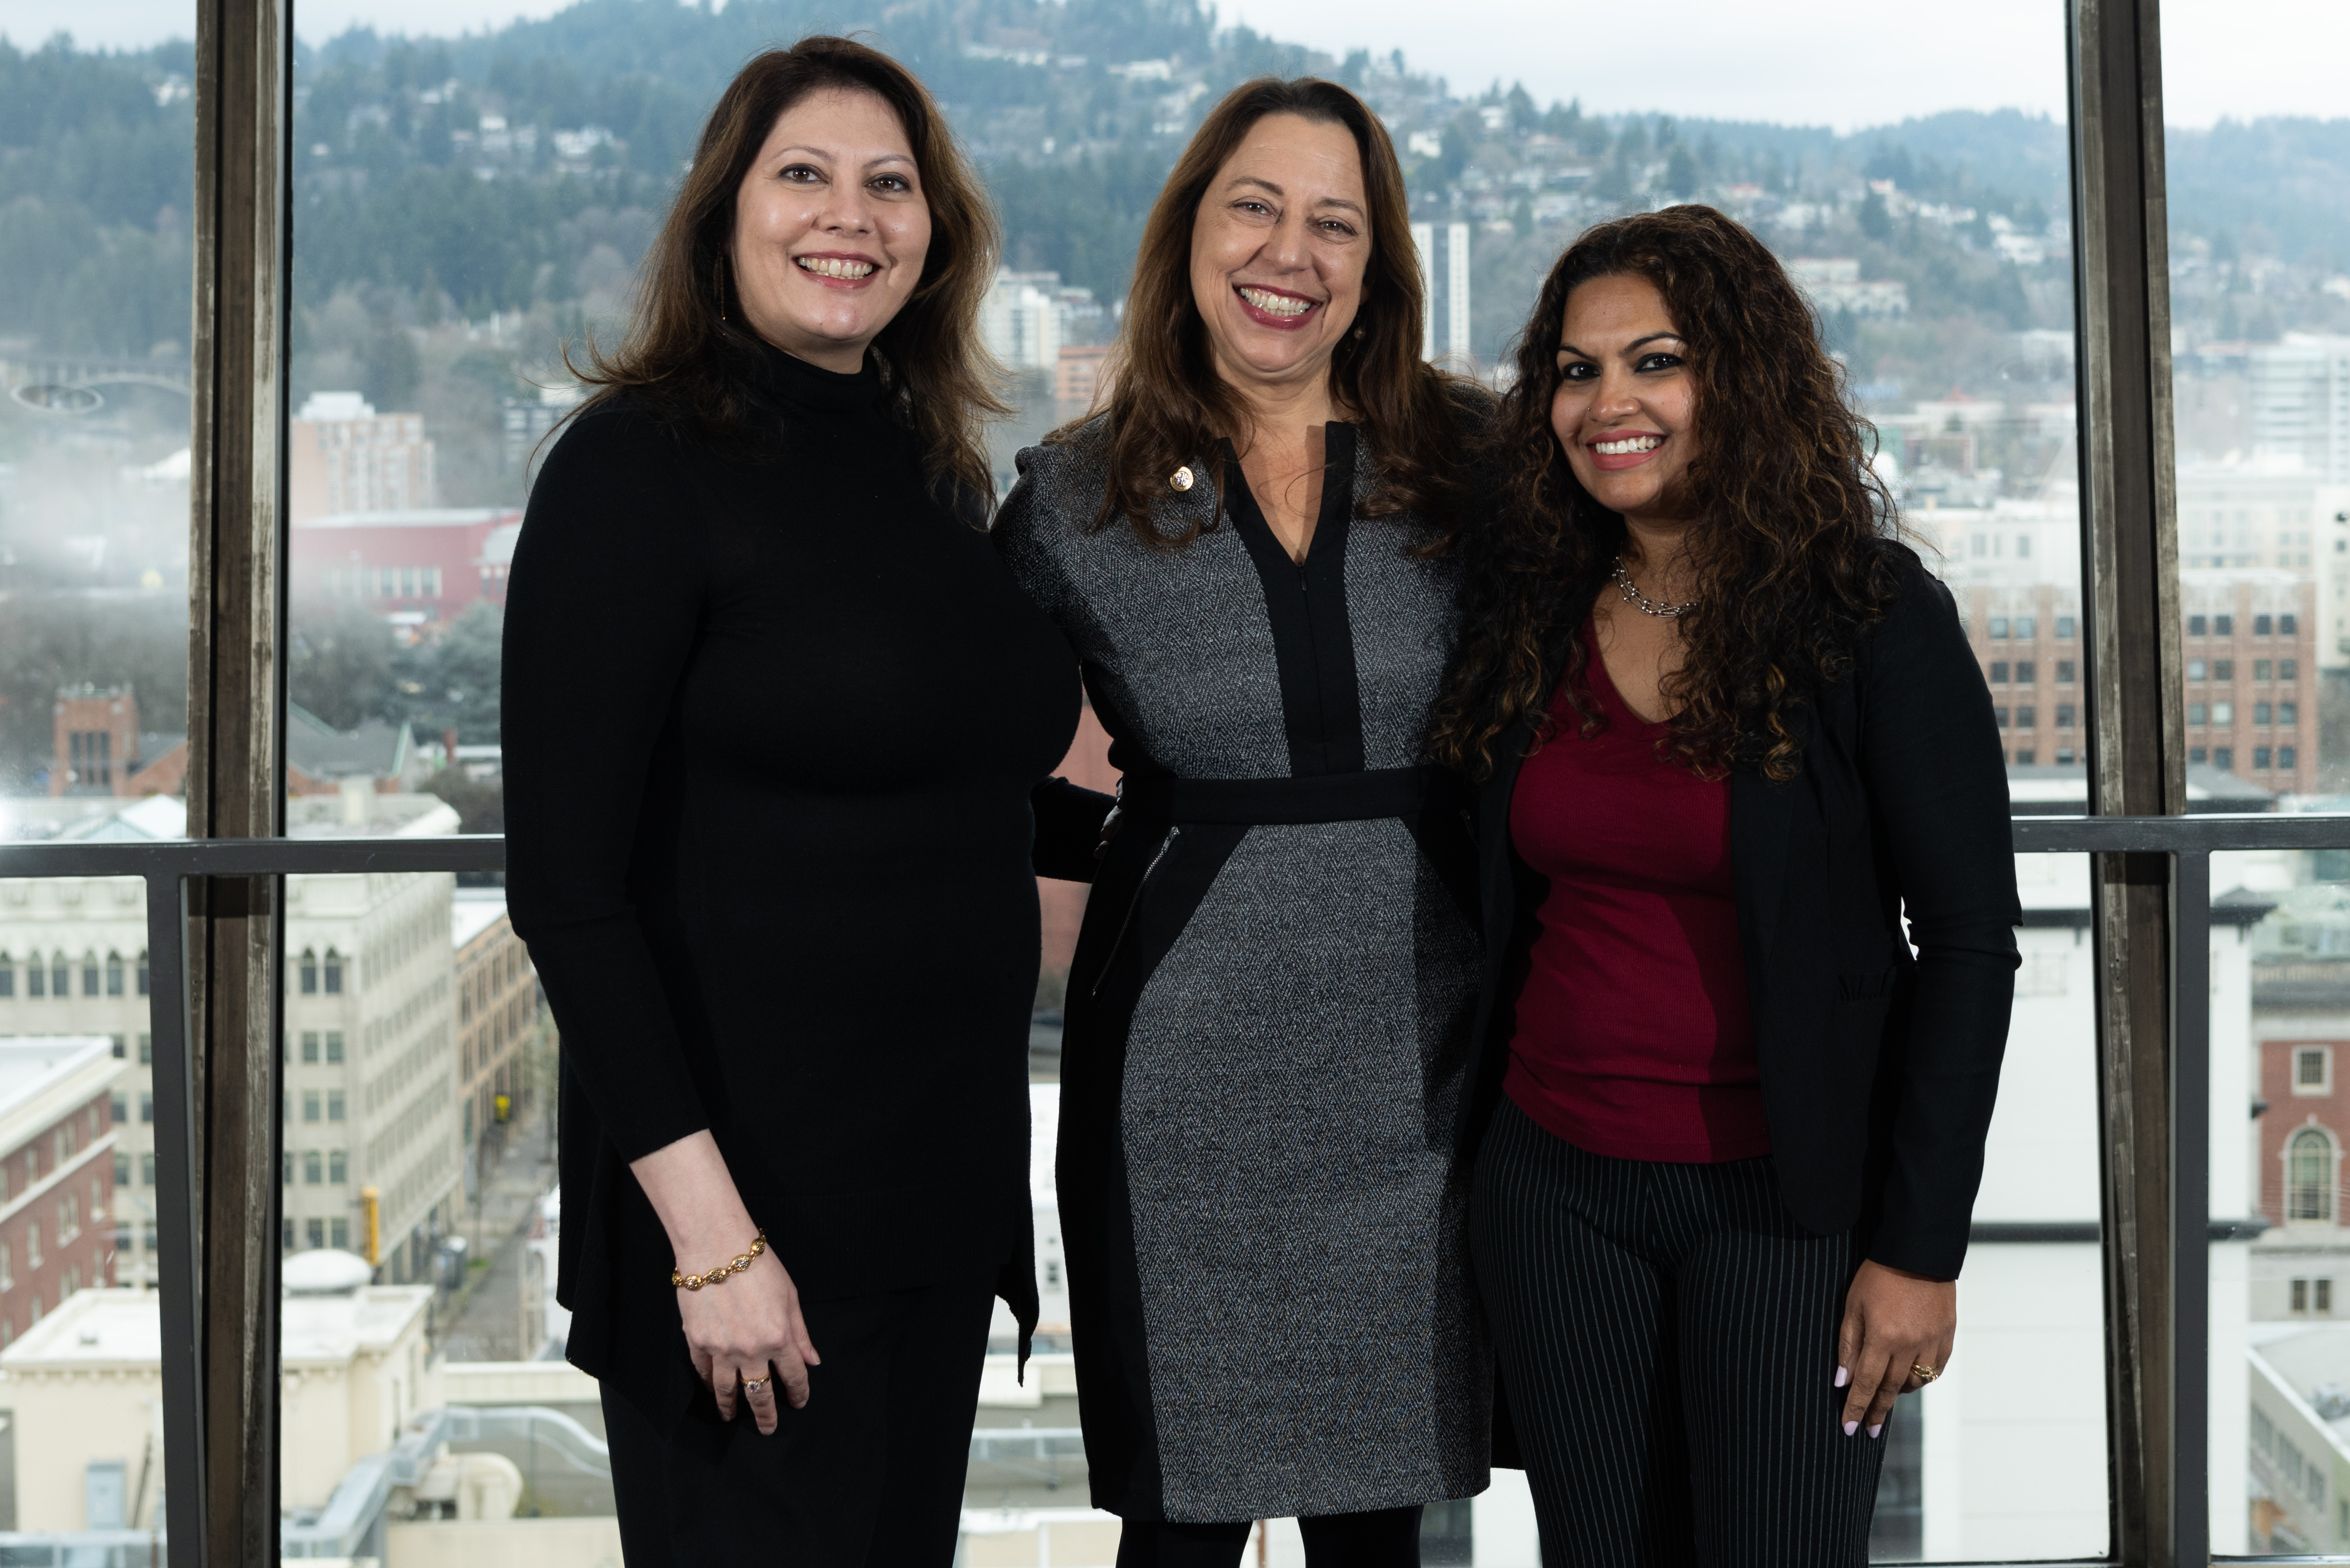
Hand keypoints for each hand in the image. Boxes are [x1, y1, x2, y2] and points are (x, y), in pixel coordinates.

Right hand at [678, 1245, 820, 1430]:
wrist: (716, 1247)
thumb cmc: (757, 1265)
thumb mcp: (790, 1296)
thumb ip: (800, 1332)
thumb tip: (811, 1360)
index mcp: (779, 1338)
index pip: (793, 1376)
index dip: (798, 1392)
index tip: (799, 1402)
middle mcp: (750, 1350)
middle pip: (759, 1394)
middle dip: (765, 1415)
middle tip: (768, 1428)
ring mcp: (721, 1349)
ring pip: (726, 1390)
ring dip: (731, 1407)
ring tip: (732, 1418)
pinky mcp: (697, 1342)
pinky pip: (703, 1372)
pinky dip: (708, 1383)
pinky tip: (712, 1389)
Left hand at [1835, 1259, 1954, 1439]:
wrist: (1918, 1252)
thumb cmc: (1878, 1275)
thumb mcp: (1853, 1306)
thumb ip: (1848, 1345)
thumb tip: (1843, 1380)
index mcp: (1883, 1337)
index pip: (1866, 1383)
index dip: (1857, 1408)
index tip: (1850, 1429)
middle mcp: (1910, 1345)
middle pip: (1890, 1389)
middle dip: (1877, 1411)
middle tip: (1870, 1431)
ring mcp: (1933, 1342)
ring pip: (1915, 1382)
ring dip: (1898, 1392)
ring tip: (1885, 1396)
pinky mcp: (1948, 1336)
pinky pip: (1935, 1369)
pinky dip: (1921, 1377)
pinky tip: (1910, 1378)